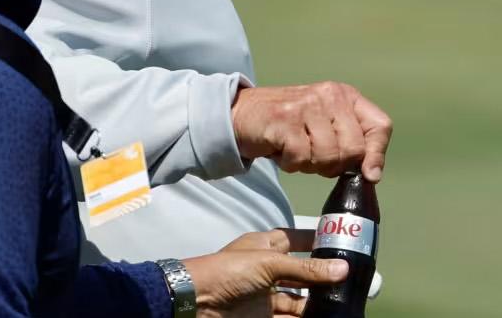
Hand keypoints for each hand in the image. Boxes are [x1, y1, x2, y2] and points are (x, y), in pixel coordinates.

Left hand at [184, 229, 347, 316]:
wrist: (198, 303)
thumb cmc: (232, 271)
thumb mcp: (269, 263)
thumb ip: (306, 269)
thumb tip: (343, 268)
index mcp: (266, 246)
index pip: (296, 239)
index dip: (316, 240)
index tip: (343, 241)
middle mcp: (269, 269)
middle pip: (301, 272)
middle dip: (323, 277)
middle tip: (352, 280)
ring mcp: (267, 296)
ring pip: (299, 299)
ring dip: (318, 302)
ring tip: (345, 303)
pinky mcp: (265, 317)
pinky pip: (291, 317)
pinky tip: (327, 317)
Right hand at [231, 82, 392, 181]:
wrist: (242, 114)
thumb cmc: (288, 125)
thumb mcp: (325, 126)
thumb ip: (352, 144)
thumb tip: (373, 175)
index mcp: (343, 95)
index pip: (380, 126)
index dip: (376, 154)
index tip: (367, 173)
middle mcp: (328, 95)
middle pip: (354, 149)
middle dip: (334, 165)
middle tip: (313, 155)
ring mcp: (306, 106)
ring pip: (328, 157)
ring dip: (309, 165)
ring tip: (295, 149)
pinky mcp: (284, 120)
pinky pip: (301, 158)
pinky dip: (291, 164)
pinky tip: (281, 150)